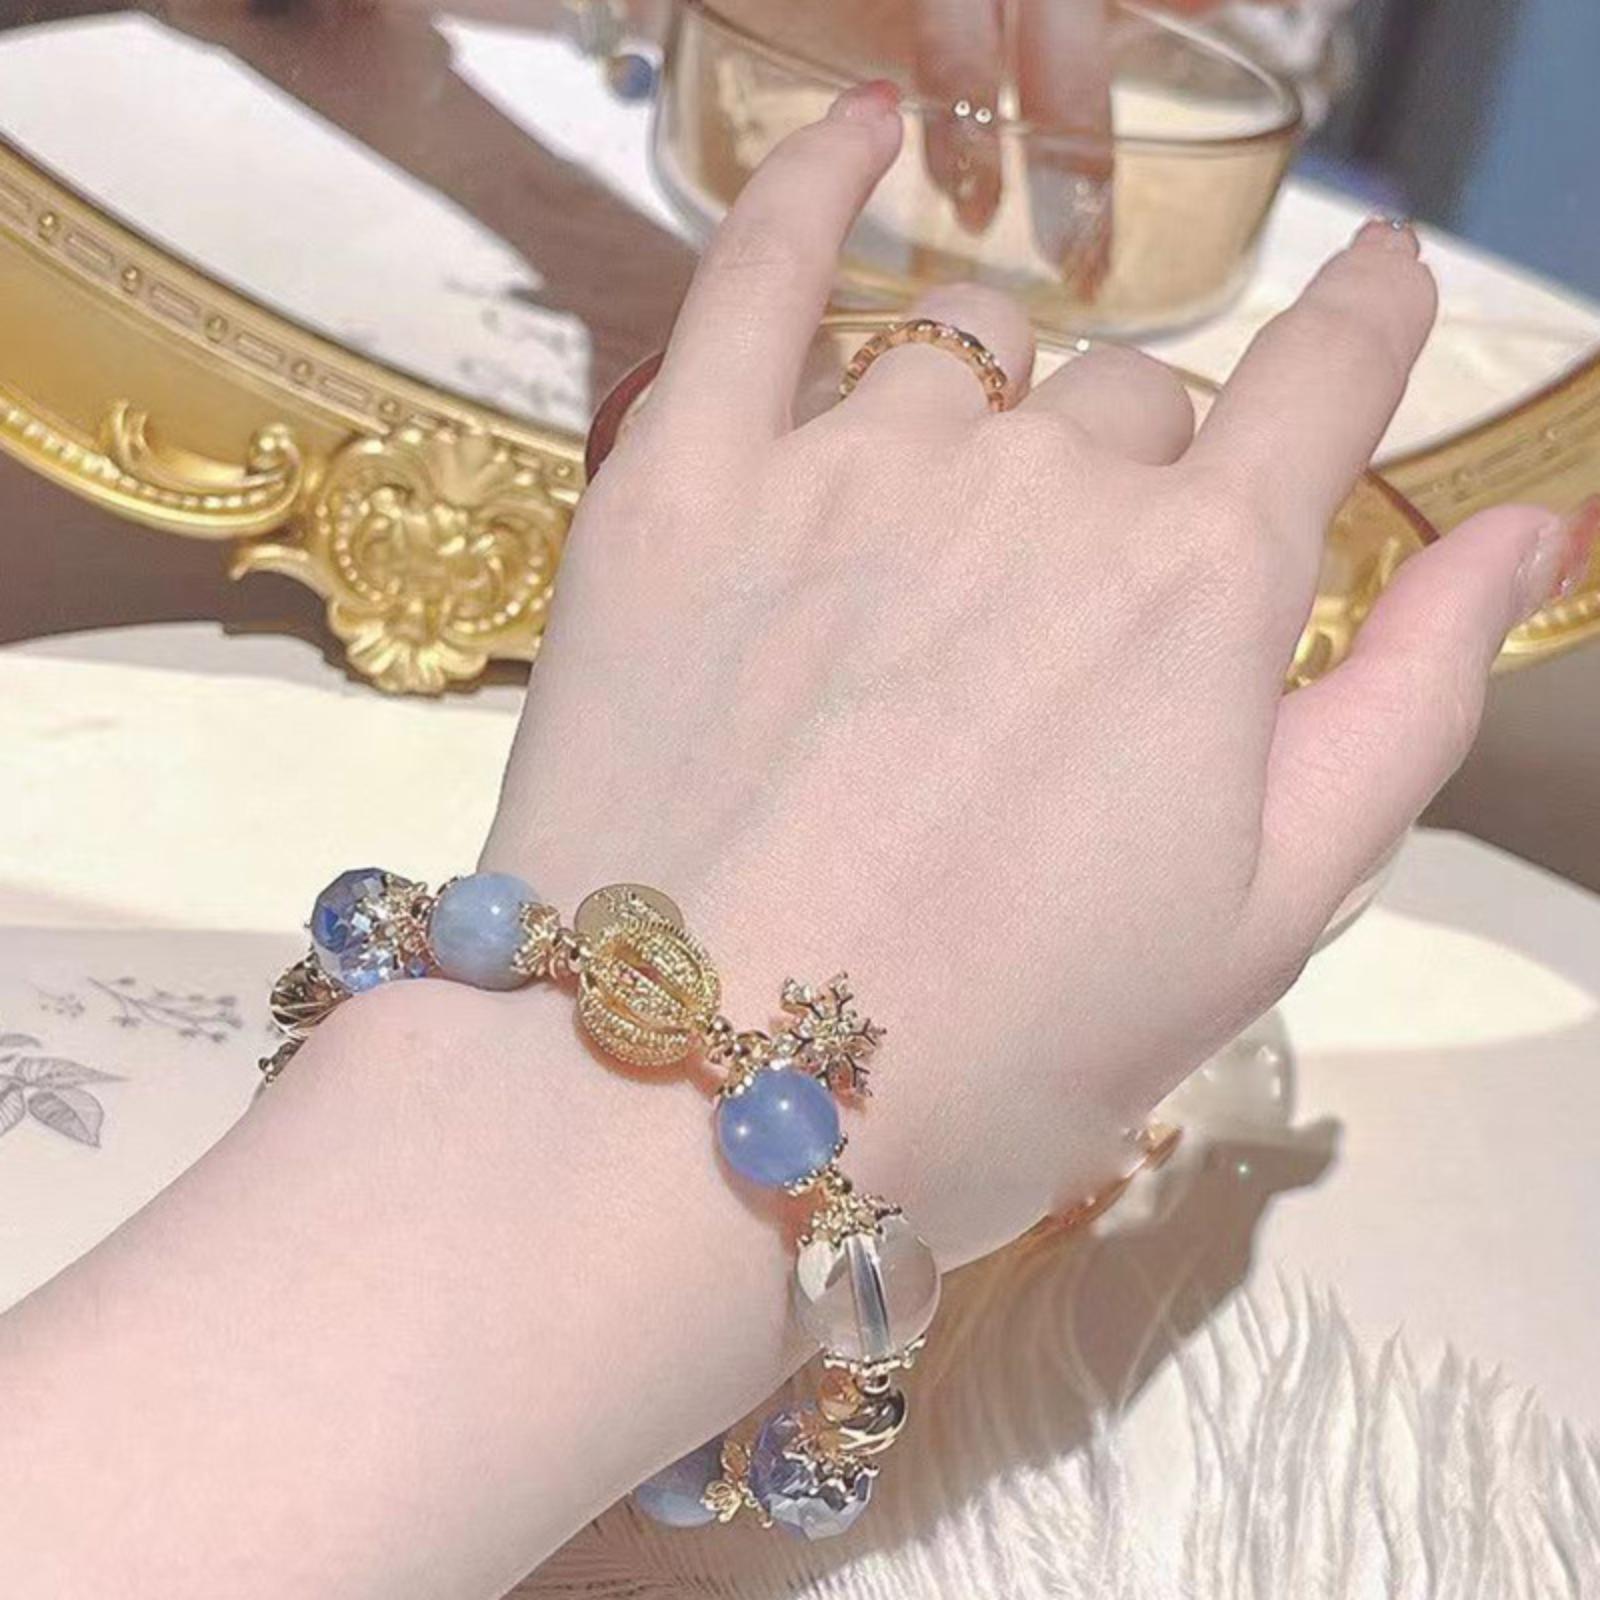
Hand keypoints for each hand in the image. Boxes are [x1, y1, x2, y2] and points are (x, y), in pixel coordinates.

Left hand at [486, 85, 1580, 1269]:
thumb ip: (1401, 703)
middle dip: (1132, 488)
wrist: (686, 1103)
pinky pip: (758, 273)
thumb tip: (1523, 530)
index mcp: (1196, 585)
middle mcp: (1037, 482)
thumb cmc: (996, 1043)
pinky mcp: (681, 479)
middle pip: (1130, 411)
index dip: (1365, 331)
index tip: (1378, 292)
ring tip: (940, 545)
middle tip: (1065, 637)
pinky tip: (864, 136)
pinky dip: (816, 187)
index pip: (1323, 387)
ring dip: (989, 421)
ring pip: (968, 363)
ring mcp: (848, 462)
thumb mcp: (1260, 918)